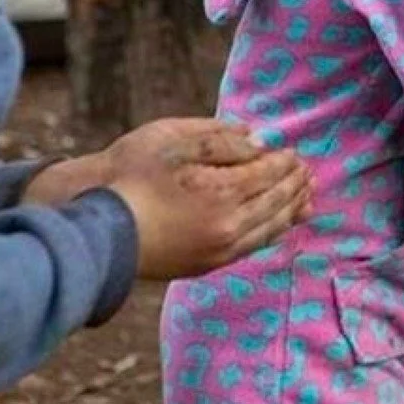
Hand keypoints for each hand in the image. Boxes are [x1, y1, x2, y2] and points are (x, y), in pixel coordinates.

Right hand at [97, 119, 313, 280]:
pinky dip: (273, 232)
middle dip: (294, 185)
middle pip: (275, 201)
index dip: (283, 161)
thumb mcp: (172, 140)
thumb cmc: (128, 177)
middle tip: (308, 172)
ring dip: (291, 210)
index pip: (268, 173)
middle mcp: (229, 225)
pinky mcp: (207, 265)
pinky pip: (253, 247)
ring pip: (269, 228)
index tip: (293, 152)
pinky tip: (280, 225)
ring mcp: (219, 249)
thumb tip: (258, 140)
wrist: (96, 230)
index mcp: (223, 192)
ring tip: (307, 198)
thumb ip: (220, 138)